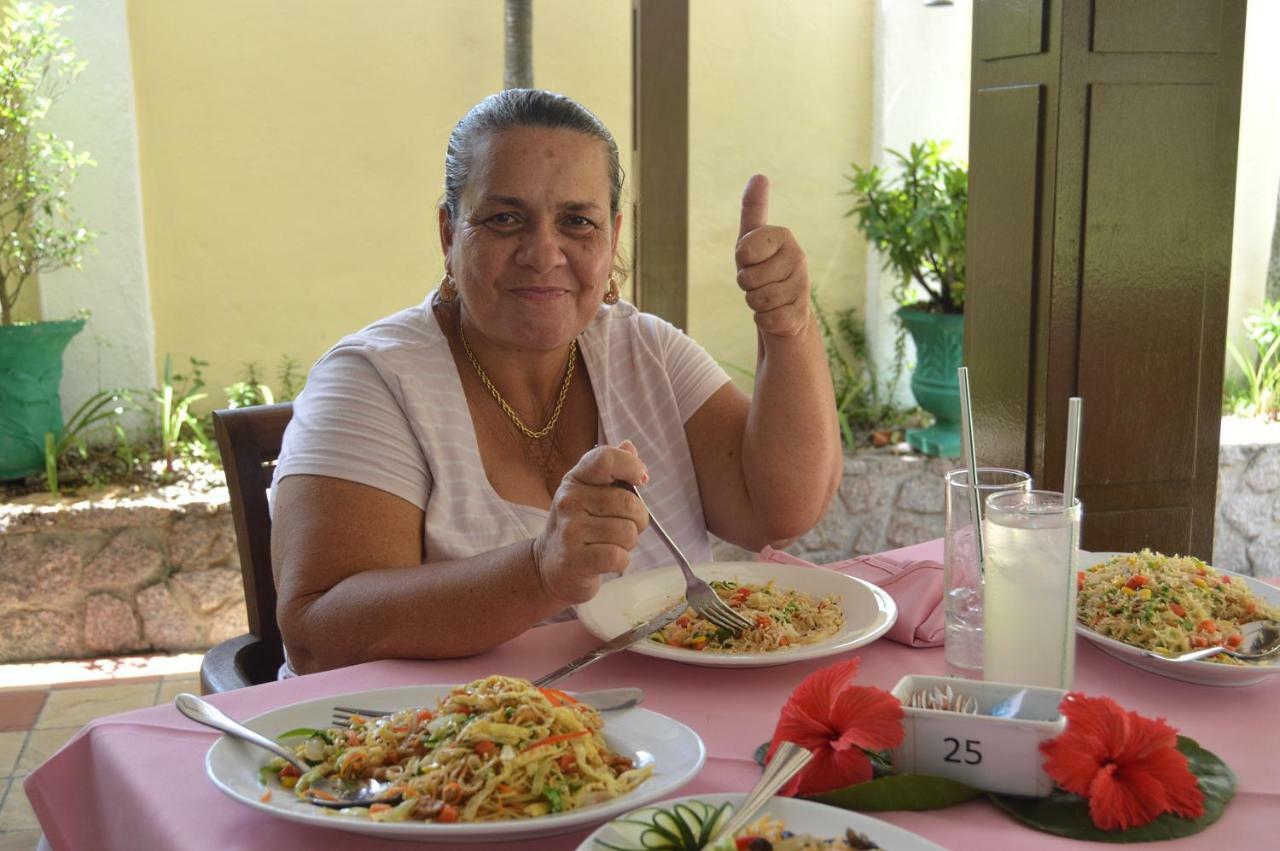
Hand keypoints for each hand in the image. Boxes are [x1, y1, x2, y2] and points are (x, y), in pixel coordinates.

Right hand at [532, 441, 649, 604]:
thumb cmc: (578, 526)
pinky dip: (621, 561)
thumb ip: (612, 470)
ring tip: (611, 543)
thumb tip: (629, 446)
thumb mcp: (590, 493)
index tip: (641, 480)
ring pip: (628, 532)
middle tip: (623, 526)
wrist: (548, 565)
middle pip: (629, 503)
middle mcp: (569, 500)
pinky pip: (619, 557)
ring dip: (628, 542)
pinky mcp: (574, 559)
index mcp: (575, 478)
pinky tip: (607, 560)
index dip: (631, 466)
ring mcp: (570, 530)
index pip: (606, 458)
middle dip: (638, 519)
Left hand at [735, 174, 811, 337]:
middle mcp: (798, 258)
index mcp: (783, 236)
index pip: (743, 250)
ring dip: (754, 303)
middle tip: (759, 282)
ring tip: (767, 297)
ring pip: (756, 300)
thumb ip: (753, 209)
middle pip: (747, 278)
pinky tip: (775, 315)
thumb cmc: (763, 269)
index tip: (750, 260)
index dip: (741, 260)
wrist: (786, 308)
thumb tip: (759, 175)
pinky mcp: (800, 315)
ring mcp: (802, 287)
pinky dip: (763, 321)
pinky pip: (766, 320)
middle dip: (746, 285)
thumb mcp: (752, 239)